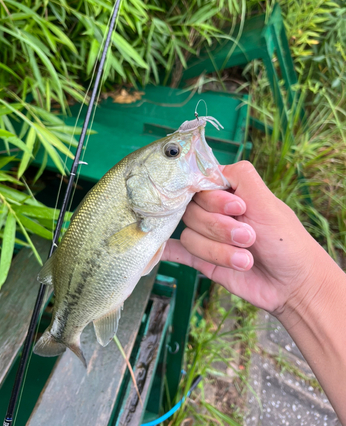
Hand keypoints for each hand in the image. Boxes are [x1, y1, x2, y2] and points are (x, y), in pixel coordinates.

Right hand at [163, 161, 327, 315]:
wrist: (293, 285)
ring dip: (218, 250)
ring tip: (245, 259)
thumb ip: (242, 177)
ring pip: (190, 237)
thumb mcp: (268, 203)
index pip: (201, 185)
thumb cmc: (287, 241)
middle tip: (249, 238)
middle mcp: (215, 212)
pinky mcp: (203, 260)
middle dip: (221, 228)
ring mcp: (208, 236)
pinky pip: (178, 252)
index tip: (238, 209)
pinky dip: (167, 251)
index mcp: (229, 193)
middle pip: (192, 212)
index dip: (215, 200)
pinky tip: (158, 252)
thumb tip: (210, 166)